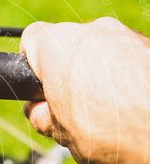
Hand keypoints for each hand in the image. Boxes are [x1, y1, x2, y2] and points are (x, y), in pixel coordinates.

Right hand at [21, 17, 149, 163]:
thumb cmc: (107, 134)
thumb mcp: (60, 133)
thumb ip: (44, 116)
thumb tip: (40, 112)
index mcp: (58, 46)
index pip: (32, 40)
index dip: (32, 66)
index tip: (39, 89)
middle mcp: (92, 30)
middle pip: (70, 47)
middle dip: (69, 73)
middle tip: (74, 109)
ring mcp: (126, 35)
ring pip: (102, 51)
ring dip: (99, 75)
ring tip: (108, 112)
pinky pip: (129, 58)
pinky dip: (126, 76)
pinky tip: (131, 105)